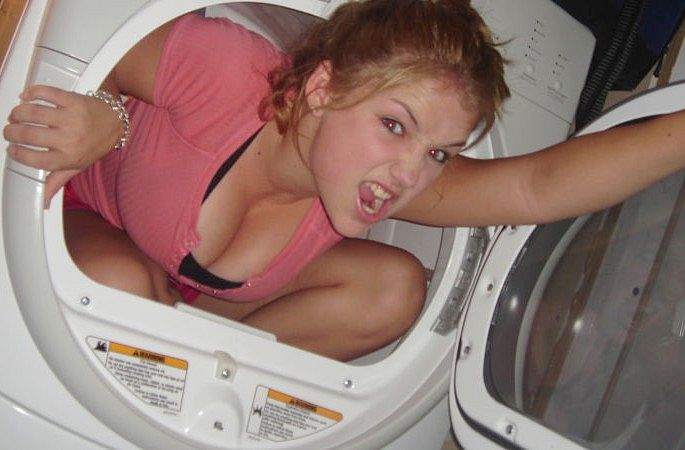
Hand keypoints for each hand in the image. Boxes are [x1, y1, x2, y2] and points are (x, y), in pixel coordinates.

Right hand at [3, 84, 124, 205]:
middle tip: (11, 130)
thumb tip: (44, 200)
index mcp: (69, 157)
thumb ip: (57, 180)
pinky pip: (46, 93)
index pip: (35, 159)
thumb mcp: (77, 166)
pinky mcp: (73, 100)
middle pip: (29, 135)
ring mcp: (71, 118)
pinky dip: (32, 93)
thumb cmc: (95, 145)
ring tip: (16, 115)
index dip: (19, 153)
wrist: (116, 123)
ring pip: (33, 112)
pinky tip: (26, 97)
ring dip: (18, 113)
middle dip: (12, 132)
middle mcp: (70, 138)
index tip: (12, 148)